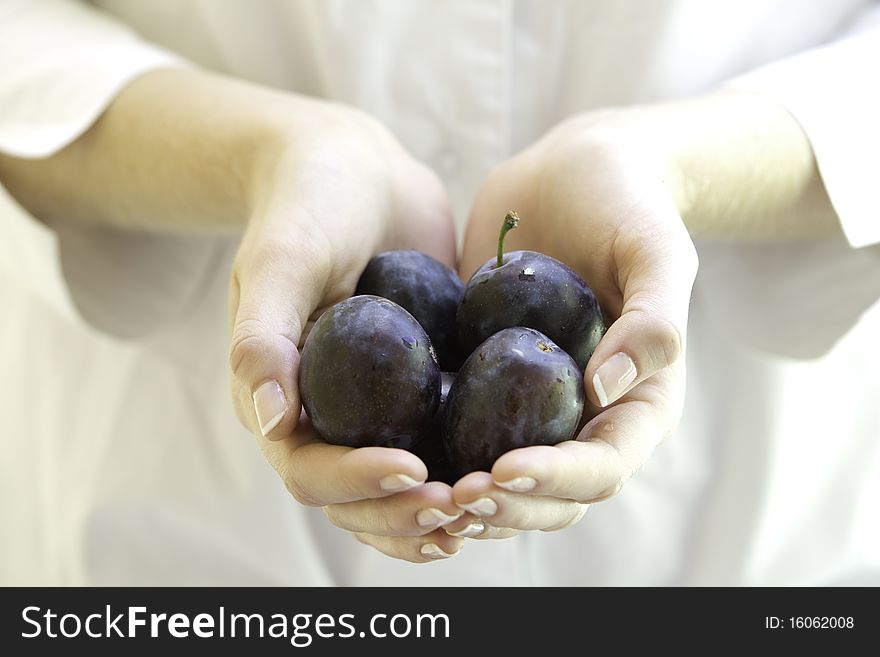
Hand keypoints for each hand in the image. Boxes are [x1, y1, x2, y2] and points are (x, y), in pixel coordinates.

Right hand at [228, 103, 463, 561]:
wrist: (358, 171)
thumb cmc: (308, 204)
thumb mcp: (280, 258)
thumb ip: (263, 336)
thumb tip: (271, 421)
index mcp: (277, 399)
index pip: (309, 470)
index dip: (357, 483)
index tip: (413, 468)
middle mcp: (324, 416)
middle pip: (356, 500)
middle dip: (403, 513)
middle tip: (461, 505)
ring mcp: (373, 410)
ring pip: (398, 490)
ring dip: (435, 512)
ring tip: (485, 510)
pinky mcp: (418, 392)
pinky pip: (439, 447)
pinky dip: (465, 472)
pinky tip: (507, 475)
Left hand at [447, 107, 698, 536]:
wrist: (573, 173)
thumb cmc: (627, 203)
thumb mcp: (656, 250)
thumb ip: (653, 320)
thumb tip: (606, 388)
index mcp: (638, 403)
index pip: (602, 466)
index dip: (556, 481)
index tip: (502, 471)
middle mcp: (587, 417)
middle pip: (553, 496)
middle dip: (505, 506)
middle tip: (452, 495)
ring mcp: (535, 405)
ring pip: (506, 482)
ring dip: (469, 500)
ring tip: (421, 490)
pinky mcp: (488, 383)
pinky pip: (466, 434)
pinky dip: (439, 456)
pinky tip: (397, 454)